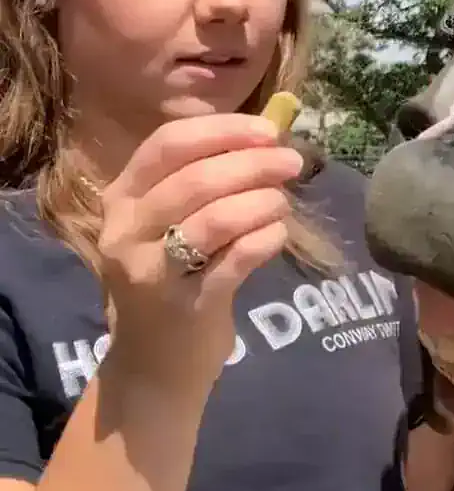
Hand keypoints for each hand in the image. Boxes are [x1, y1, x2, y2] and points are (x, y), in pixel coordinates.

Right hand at [98, 113, 303, 394]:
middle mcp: (126, 230)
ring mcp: (149, 271)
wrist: (155, 360)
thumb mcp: (175, 219)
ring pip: (215, 218)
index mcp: (123, 195)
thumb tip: (269, 134)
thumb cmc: (175, 272)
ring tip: (284, 203)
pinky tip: (277, 234)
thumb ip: (211, 175)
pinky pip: (236, 259)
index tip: (269, 131)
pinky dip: (265, 238)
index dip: (223, 130)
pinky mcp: (184, 306)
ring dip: (262, 201)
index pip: (168, 143)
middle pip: (195, 179)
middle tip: (293, 163)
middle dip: (253, 164)